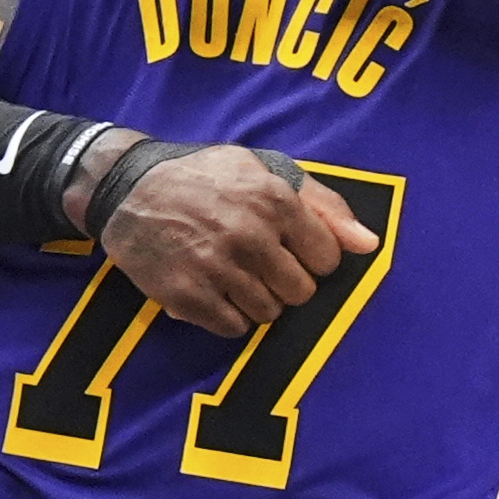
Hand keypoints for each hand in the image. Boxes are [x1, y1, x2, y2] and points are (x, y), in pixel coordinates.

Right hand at [92, 142, 381, 338]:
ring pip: (269, 313)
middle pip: (301, 292)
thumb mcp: (264, 170)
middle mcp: (250, 236)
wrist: (128, 188)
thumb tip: (369, 244)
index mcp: (274, 201)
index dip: (312, 257)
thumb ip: (322, 204)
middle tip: (260, 264)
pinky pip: (234, 328)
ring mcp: (218, 269)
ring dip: (257, 300)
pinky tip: (214, 289)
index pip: (328, 258)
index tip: (291, 249)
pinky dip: (229, 316)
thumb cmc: (205, 176)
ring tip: (234, 275)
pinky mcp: (188, 296)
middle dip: (287, 282)